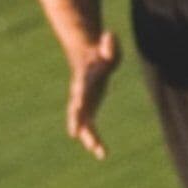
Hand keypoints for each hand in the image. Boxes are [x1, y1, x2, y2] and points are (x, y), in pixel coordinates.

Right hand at [63, 31, 120, 158]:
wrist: (90, 61)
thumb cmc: (101, 54)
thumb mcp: (108, 46)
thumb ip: (108, 44)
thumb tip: (110, 35)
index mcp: (85, 79)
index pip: (81, 89)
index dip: (79, 97)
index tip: (77, 104)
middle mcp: (80, 95)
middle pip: (77, 110)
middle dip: (77, 122)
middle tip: (77, 135)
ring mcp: (83, 104)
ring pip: (83, 123)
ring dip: (89, 138)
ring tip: (98, 151)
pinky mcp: (89, 110)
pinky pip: (90, 128)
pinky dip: (94, 139)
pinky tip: (101, 152)